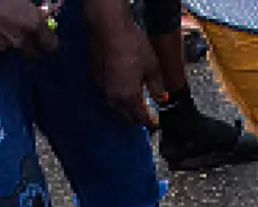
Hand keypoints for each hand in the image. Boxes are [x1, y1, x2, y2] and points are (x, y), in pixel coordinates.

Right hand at [0, 0, 57, 56]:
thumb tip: (32, 7)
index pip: (51, 44)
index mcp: (31, 23)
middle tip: (29, 34)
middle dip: (33, 46)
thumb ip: (27, 4)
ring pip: (11, 46)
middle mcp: (18, 39)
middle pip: (33, 54)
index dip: (50, 40)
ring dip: (9, 37)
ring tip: (0, 20)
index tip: (48, 36)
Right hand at [88, 10, 161, 128]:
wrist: (109, 28)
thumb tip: (161, 96)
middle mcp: (113, 97)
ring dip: (124, 110)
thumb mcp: (152, 66)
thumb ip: (157, 85)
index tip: (154, 126)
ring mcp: (102, 88)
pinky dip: (115, 98)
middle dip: (135, 119)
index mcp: (128, 97)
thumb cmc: (130, 44)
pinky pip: (107, 96)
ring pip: (114, 108)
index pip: (140, 118)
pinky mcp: (96, 78)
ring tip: (133, 107)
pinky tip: (120, 92)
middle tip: (144, 118)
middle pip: (125, 117)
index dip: (149, 123)